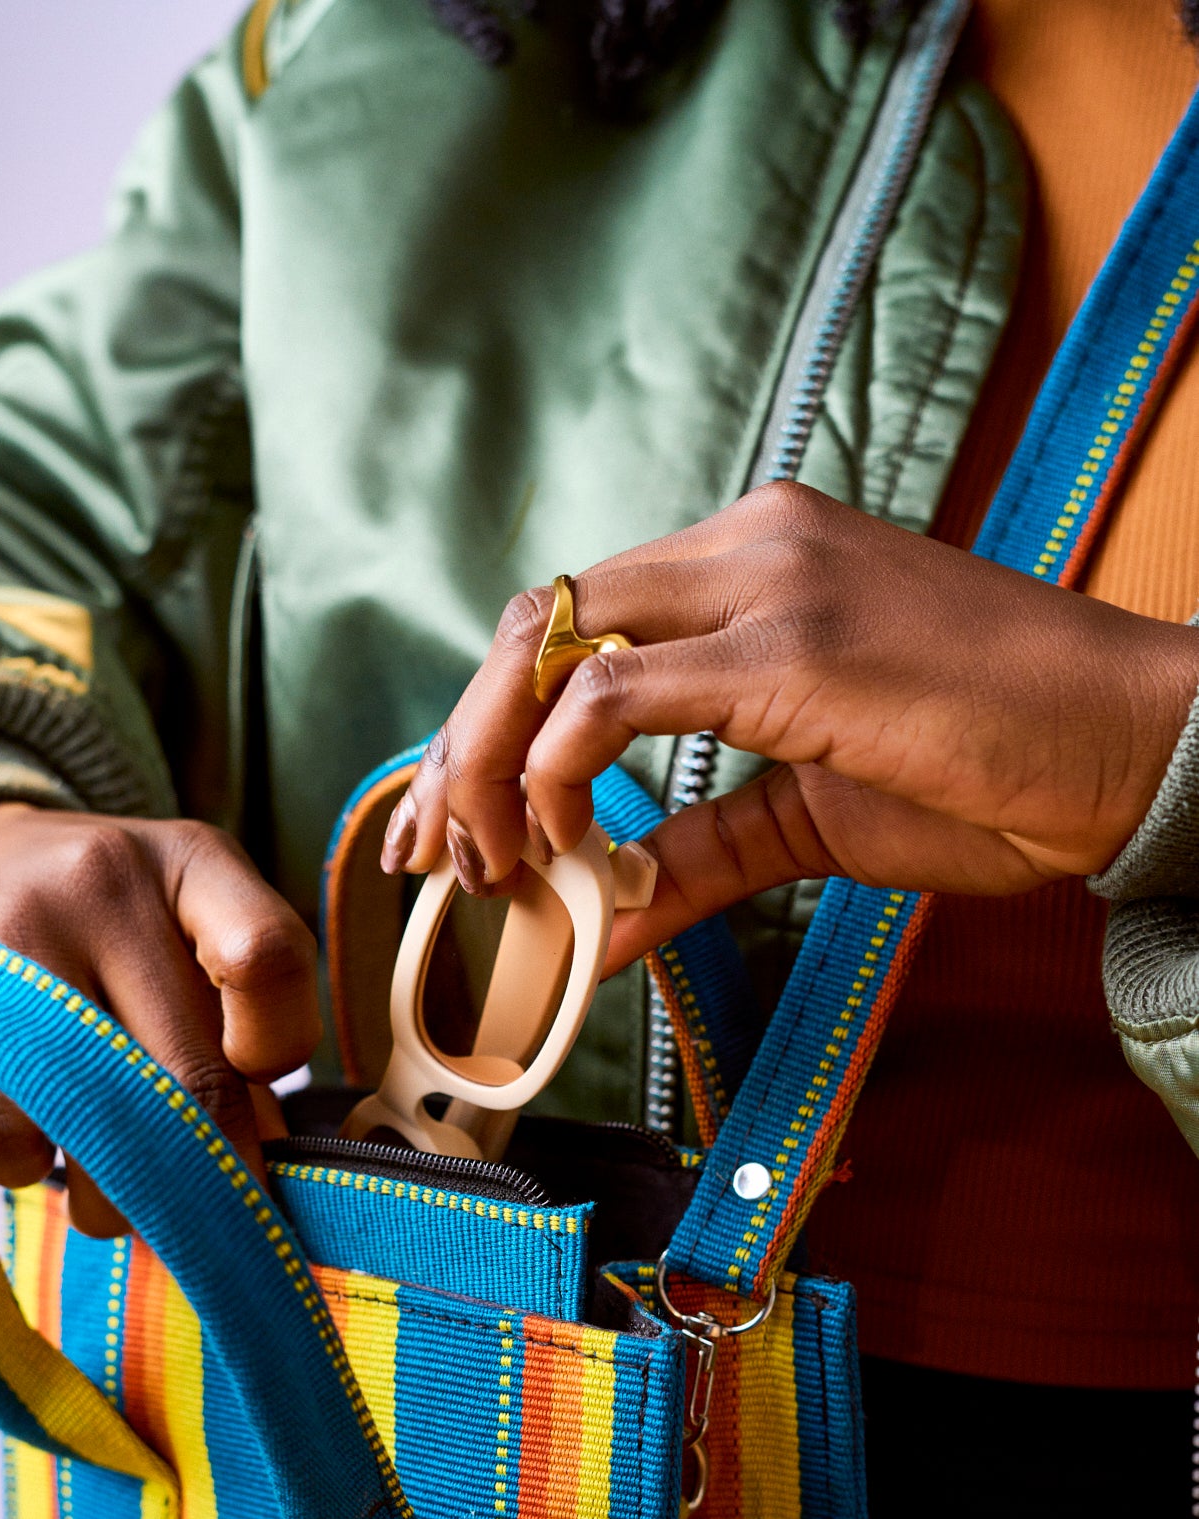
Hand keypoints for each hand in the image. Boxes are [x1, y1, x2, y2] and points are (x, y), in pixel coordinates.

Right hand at [0, 803, 319, 1234]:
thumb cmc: (103, 920)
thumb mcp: (183, 923)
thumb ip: (234, 1021)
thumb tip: (257, 1170)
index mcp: (191, 862)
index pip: (269, 958)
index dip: (278, 1047)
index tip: (255, 1082)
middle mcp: (104, 882)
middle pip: (189, 1072)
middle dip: (210, 1174)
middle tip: (210, 1216)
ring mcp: (13, 933)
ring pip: (101, 1122)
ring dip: (117, 1200)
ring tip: (115, 1201)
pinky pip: (9, 1137)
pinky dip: (31, 1171)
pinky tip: (31, 1145)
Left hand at [382, 483, 1198, 973]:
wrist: (1131, 748)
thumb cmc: (990, 767)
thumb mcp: (806, 819)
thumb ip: (691, 855)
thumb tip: (594, 927)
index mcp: (749, 560)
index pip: (571, 623)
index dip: (488, 722)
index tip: (452, 821)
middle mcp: (745, 545)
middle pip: (536, 624)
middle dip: (458, 742)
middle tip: (436, 850)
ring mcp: (769, 580)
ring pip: (552, 646)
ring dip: (486, 762)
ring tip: (487, 863)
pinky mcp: (793, 646)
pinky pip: (615, 698)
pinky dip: (558, 772)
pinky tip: (562, 841)